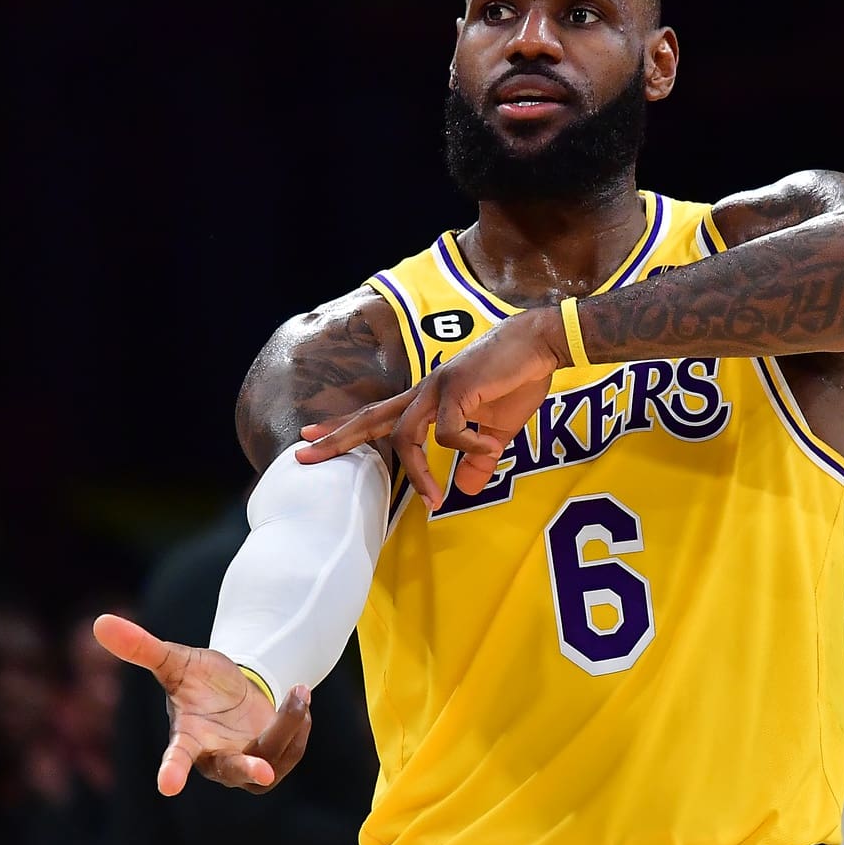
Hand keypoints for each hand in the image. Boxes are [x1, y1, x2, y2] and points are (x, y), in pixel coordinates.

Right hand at [91, 615, 311, 794]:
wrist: (234, 691)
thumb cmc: (198, 680)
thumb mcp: (175, 659)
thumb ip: (141, 647)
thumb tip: (100, 622)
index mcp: (187, 738)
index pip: (176, 757)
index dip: (172, 771)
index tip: (166, 787)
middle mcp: (214, 759)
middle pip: (232, 772)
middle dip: (248, 769)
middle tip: (262, 773)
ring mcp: (244, 766)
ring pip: (273, 755)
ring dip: (289, 721)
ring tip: (298, 691)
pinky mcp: (272, 765)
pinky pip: (292, 749)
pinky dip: (299, 722)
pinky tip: (296, 705)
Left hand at [297, 308, 569, 509]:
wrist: (540, 343)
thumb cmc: (517, 379)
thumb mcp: (496, 432)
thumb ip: (478, 460)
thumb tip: (468, 489)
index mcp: (427, 399)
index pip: (376, 414)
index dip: (344, 427)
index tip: (313, 437)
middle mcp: (424, 391)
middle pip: (370, 417)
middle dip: (337, 438)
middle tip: (303, 455)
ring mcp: (438, 387)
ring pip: (406, 435)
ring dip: (417, 472)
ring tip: (433, 501)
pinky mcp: (458, 388)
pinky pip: (449, 433)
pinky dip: (467, 448)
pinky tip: (488, 447)